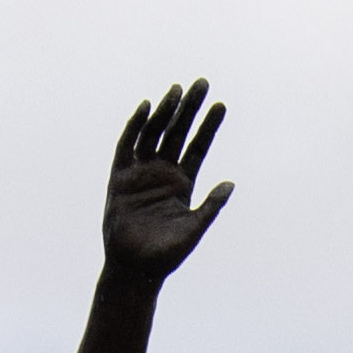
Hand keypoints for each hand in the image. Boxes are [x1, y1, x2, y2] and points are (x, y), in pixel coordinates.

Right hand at [101, 80, 231, 285]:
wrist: (134, 270)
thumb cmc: (166, 255)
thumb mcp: (194, 230)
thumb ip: (211, 207)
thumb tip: (231, 184)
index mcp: (183, 183)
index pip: (198, 146)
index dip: (209, 126)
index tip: (220, 105)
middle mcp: (163, 173)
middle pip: (178, 132)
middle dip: (189, 108)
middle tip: (202, 83)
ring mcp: (141, 173)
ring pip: (155, 134)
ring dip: (166, 112)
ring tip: (178, 89)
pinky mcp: (120, 177)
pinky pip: (127, 146)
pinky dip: (135, 126)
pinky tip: (147, 108)